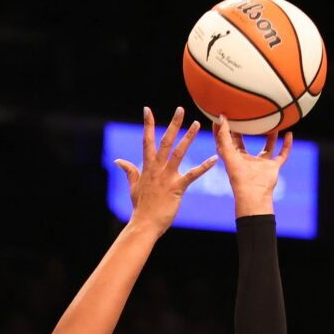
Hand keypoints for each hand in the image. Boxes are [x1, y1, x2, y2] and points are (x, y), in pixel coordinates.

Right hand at [115, 108, 215, 232]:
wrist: (144, 224)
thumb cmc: (140, 207)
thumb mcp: (133, 187)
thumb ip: (129, 171)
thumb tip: (118, 160)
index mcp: (147, 167)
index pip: (147, 141)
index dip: (147, 124)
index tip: (147, 109)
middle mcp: (157, 169)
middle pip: (165, 141)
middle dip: (173, 124)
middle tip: (180, 109)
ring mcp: (167, 177)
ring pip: (178, 153)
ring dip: (188, 137)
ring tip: (197, 124)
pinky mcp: (177, 188)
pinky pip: (192, 175)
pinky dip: (204, 167)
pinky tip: (214, 158)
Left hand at [210, 118, 291, 216]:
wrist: (253, 193)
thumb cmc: (238, 175)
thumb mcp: (227, 153)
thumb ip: (223, 135)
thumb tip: (221, 117)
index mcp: (234, 157)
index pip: (227, 140)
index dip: (225, 129)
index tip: (224, 115)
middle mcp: (247, 160)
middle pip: (245, 142)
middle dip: (246, 129)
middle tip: (246, 114)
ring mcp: (261, 164)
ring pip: (267, 147)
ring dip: (270, 136)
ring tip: (272, 122)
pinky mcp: (273, 168)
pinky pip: (282, 155)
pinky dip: (287, 145)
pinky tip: (289, 134)